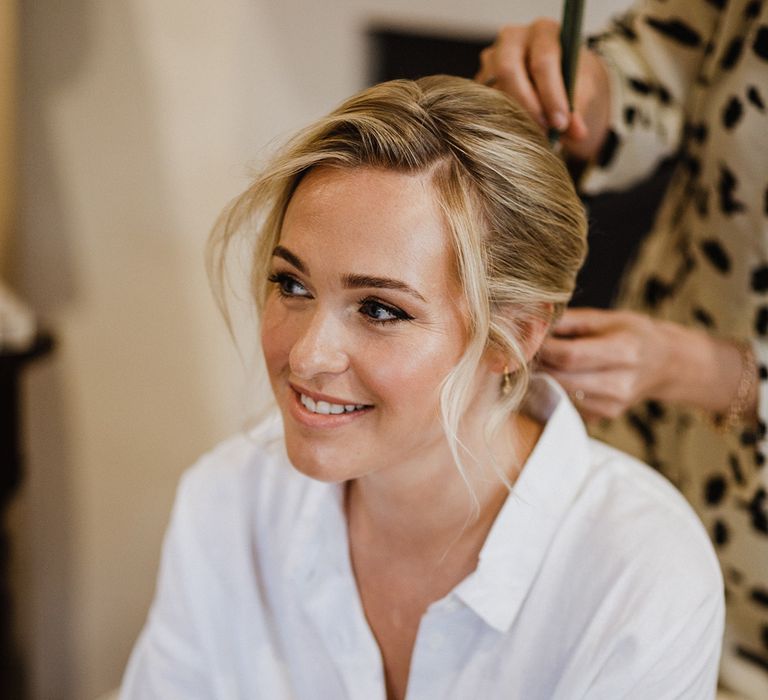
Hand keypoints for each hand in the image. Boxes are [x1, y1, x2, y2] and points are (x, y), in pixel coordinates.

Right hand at [476, 19, 610, 161]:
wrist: (560, 88)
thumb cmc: (576, 83)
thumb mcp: (587, 92)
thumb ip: (580, 107)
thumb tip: (576, 131)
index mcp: (544, 32)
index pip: (543, 60)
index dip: (551, 94)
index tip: (561, 123)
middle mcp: (513, 39)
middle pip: (507, 70)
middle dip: (526, 105)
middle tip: (543, 132)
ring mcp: (491, 60)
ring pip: (493, 90)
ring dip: (513, 116)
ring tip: (534, 134)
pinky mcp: (480, 82)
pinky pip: (483, 104)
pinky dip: (501, 121)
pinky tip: (519, 132)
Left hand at [539, 308, 674, 421]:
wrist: (664, 365)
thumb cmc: (633, 335)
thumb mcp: (607, 318)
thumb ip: (570, 321)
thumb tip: (534, 322)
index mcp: (624, 352)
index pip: (570, 355)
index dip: (543, 347)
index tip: (529, 337)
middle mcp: (620, 384)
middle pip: (561, 377)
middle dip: (539, 363)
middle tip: (526, 350)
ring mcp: (611, 406)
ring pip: (560, 392)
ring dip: (544, 377)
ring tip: (544, 360)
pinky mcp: (602, 417)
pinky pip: (567, 403)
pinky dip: (557, 388)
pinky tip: (561, 375)